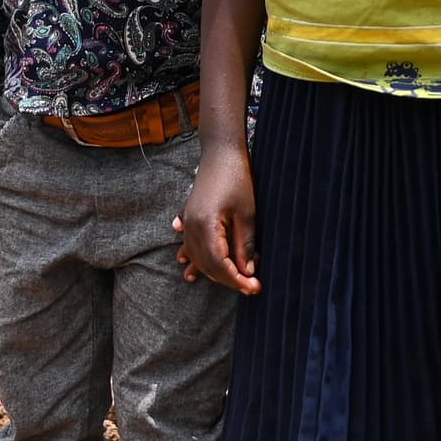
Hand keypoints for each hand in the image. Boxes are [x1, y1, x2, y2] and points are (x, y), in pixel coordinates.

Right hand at [178, 145, 258, 293]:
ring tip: (229, 282)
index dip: (236, 280)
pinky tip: (186, 263)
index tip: (253, 288)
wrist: (221, 152)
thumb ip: (245, 245)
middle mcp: (191, 227)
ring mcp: (187, 221)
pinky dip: (193, 255)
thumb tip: (247, 272)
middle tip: (251, 286)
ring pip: (196, 256)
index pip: (218, 264)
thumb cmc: (237, 178)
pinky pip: (188, 242)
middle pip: (206, 264)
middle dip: (228, 278)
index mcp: (205, 226)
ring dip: (211, 271)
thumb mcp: (247, 214)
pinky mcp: (189, 215)